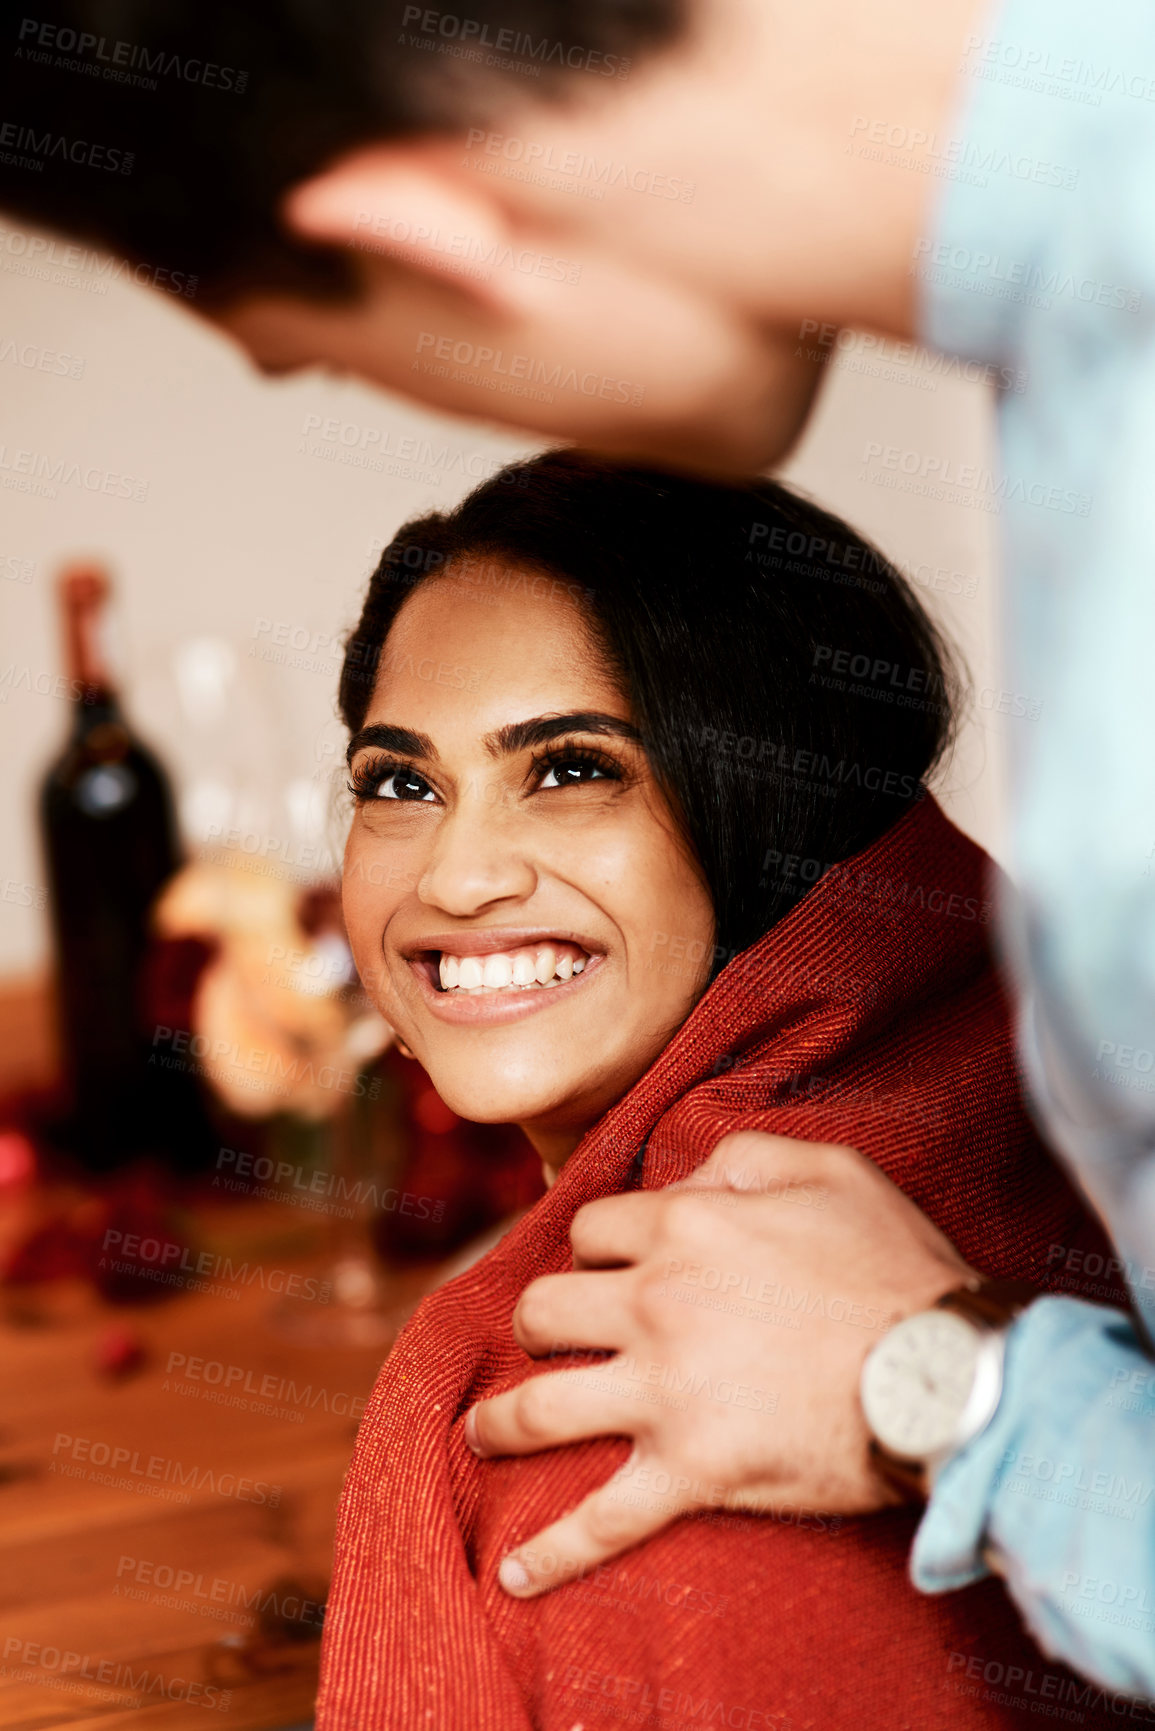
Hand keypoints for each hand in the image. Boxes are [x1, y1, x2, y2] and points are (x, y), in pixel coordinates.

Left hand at [466, 1131, 974, 1597]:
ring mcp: (664, 1392)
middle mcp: (656, 1303)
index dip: (596, 1246)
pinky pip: (601, 1520)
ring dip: (500, 1424)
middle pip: (544, 1308)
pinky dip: (551, 1554)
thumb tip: (688, 1175)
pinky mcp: (689, 1471)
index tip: (608, 1266)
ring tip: (480, 1433)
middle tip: (548, 1339)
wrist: (947, 1374)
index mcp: (686, 1227)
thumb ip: (745, 1156)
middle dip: (537, 1322)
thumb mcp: (830, 1169)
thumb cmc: (895, 1266)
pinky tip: (513, 1574)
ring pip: (541, 1407)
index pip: (592, 1230)